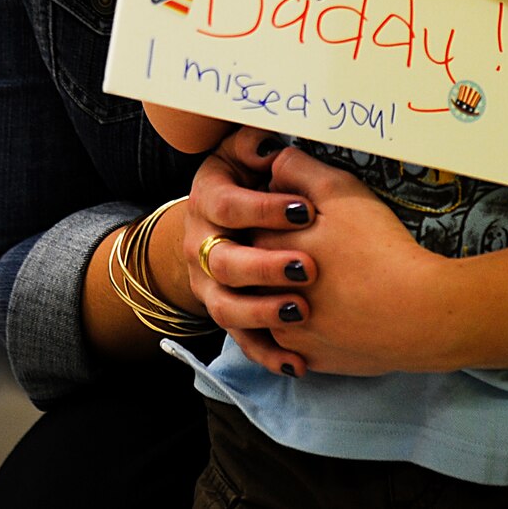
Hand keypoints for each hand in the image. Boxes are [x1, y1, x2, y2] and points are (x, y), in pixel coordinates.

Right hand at [179, 128, 314, 377]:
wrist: (218, 224)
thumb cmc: (244, 182)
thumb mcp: (242, 154)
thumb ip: (255, 145)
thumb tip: (269, 149)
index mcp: (206, 201)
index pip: (226, 206)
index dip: (263, 209)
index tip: (305, 210)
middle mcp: (199, 246)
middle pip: (223, 262)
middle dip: (265, 266)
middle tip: (308, 267)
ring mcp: (209, 286)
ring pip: (225, 308)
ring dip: (262, 313)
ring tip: (302, 311)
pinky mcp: (226, 315)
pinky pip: (242, 342)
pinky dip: (267, 355)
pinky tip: (297, 362)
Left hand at [251, 145, 459, 374]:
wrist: (420, 313)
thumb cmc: (380, 248)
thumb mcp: (339, 191)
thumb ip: (297, 170)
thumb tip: (273, 162)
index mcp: (266, 248)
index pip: (250, 225)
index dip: (274, 218)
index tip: (301, 218)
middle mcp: (265, 292)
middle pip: (256, 266)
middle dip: (276, 255)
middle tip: (315, 250)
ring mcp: (285, 331)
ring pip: (269, 308)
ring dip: (284, 294)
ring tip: (321, 282)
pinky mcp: (309, 357)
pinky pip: (292, 344)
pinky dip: (304, 330)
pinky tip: (327, 315)